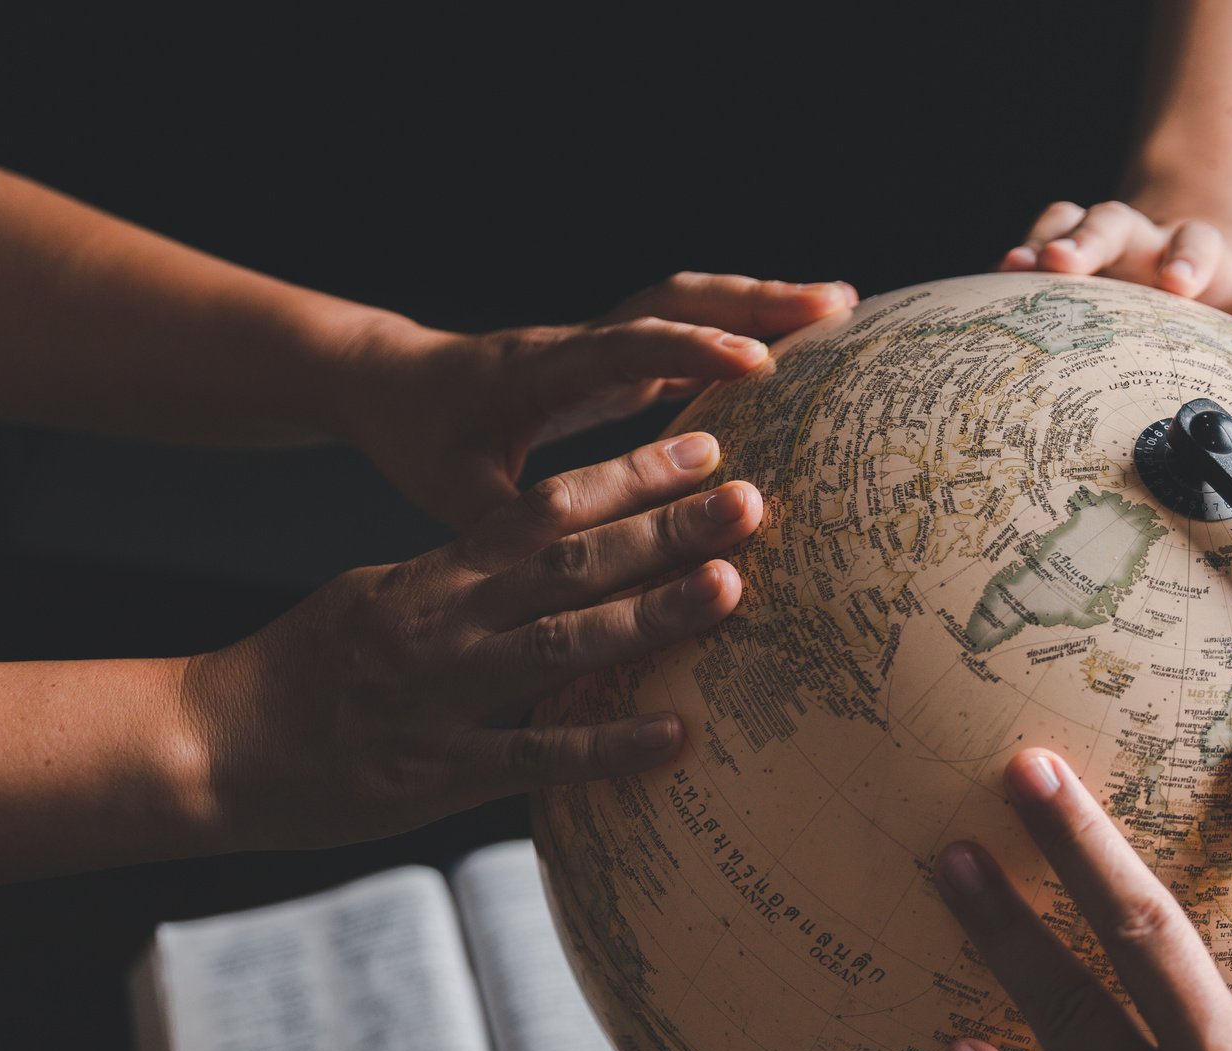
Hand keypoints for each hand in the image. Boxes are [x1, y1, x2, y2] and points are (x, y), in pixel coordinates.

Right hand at [180, 431, 758, 847]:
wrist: (214, 743)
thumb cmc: (305, 672)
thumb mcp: (380, 598)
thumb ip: (463, 581)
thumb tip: (543, 558)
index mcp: (437, 575)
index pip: (547, 509)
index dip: (630, 477)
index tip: (704, 447)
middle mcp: (448, 622)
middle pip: (572, 564)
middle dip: (665, 531)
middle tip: (749, 501)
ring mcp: (447, 696)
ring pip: (564, 645)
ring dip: (651, 616)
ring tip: (730, 587)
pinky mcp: (442, 771)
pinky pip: (538, 756)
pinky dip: (610, 745)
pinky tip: (677, 734)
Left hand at [332, 273, 855, 528]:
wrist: (390, 384)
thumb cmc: (416, 436)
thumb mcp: (448, 490)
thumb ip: (505, 522)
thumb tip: (567, 567)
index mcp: (538, 369)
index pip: (622, 348)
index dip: (689, 353)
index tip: (756, 361)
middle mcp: (578, 341)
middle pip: (674, 301)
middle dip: (757, 301)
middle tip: (838, 307)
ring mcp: (600, 342)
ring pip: (688, 304)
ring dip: (761, 301)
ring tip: (841, 308)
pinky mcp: (616, 358)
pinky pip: (687, 331)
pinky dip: (744, 327)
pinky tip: (798, 342)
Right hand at [1000, 199, 1231, 321]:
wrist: (1199, 250)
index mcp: (1201, 250)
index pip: (1195, 245)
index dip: (1187, 259)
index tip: (1180, 282)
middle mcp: (1146, 238)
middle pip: (1116, 223)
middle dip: (1092, 241)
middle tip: (1067, 263)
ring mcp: (1104, 244)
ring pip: (1071, 224)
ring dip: (1046, 244)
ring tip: (1020, 267)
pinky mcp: (1071, 254)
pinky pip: (1041, 240)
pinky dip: (1021, 256)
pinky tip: (999, 276)